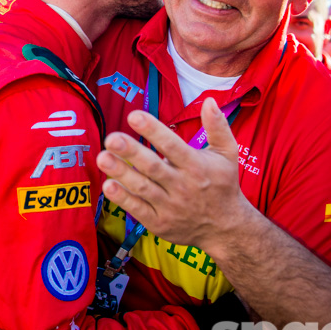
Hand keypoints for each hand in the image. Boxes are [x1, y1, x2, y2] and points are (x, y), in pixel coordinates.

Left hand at [96, 98, 258, 250]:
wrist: (226, 229)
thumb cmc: (223, 185)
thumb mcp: (227, 154)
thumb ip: (218, 126)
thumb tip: (209, 101)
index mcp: (196, 166)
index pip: (172, 146)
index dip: (153, 131)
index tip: (134, 116)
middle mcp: (182, 186)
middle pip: (153, 167)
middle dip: (131, 152)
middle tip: (111, 138)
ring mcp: (170, 206)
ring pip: (142, 188)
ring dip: (121, 173)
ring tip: (103, 158)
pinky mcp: (159, 223)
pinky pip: (138, 209)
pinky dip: (123, 199)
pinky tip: (108, 185)